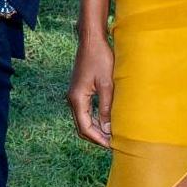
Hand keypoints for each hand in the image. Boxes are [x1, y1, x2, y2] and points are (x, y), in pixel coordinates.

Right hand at [67, 32, 113, 146]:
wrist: (91, 41)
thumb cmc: (100, 59)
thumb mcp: (107, 84)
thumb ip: (107, 108)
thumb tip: (108, 129)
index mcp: (77, 99)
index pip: (85, 128)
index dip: (98, 139)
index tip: (112, 145)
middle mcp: (73, 99)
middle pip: (82, 127)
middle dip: (96, 137)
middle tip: (113, 144)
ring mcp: (75, 96)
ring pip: (83, 120)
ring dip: (96, 130)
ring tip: (112, 136)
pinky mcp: (80, 91)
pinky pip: (85, 112)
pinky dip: (95, 120)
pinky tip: (106, 122)